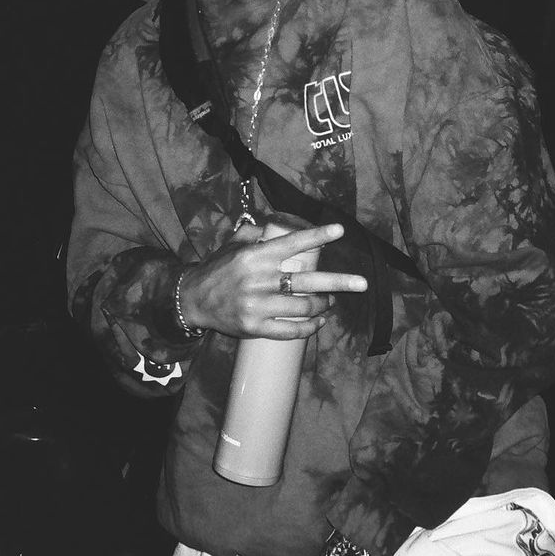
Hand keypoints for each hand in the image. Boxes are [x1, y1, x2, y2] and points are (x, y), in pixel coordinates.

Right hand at [177, 223, 366, 339]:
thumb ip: (254, 232)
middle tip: (362, 284)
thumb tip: (274, 224)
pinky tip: (318, 323)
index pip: (293, 243)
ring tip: (330, 302)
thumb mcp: (232, 244)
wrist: (192, 300)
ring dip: (323, 305)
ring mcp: (257, 306)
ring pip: (303, 307)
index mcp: (255, 256)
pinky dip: (308, 328)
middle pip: (308, 281)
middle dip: (339, 283)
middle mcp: (259, 280)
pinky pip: (290, 330)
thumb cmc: (217, 269)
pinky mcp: (255, 328)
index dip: (318, 236)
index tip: (340, 232)